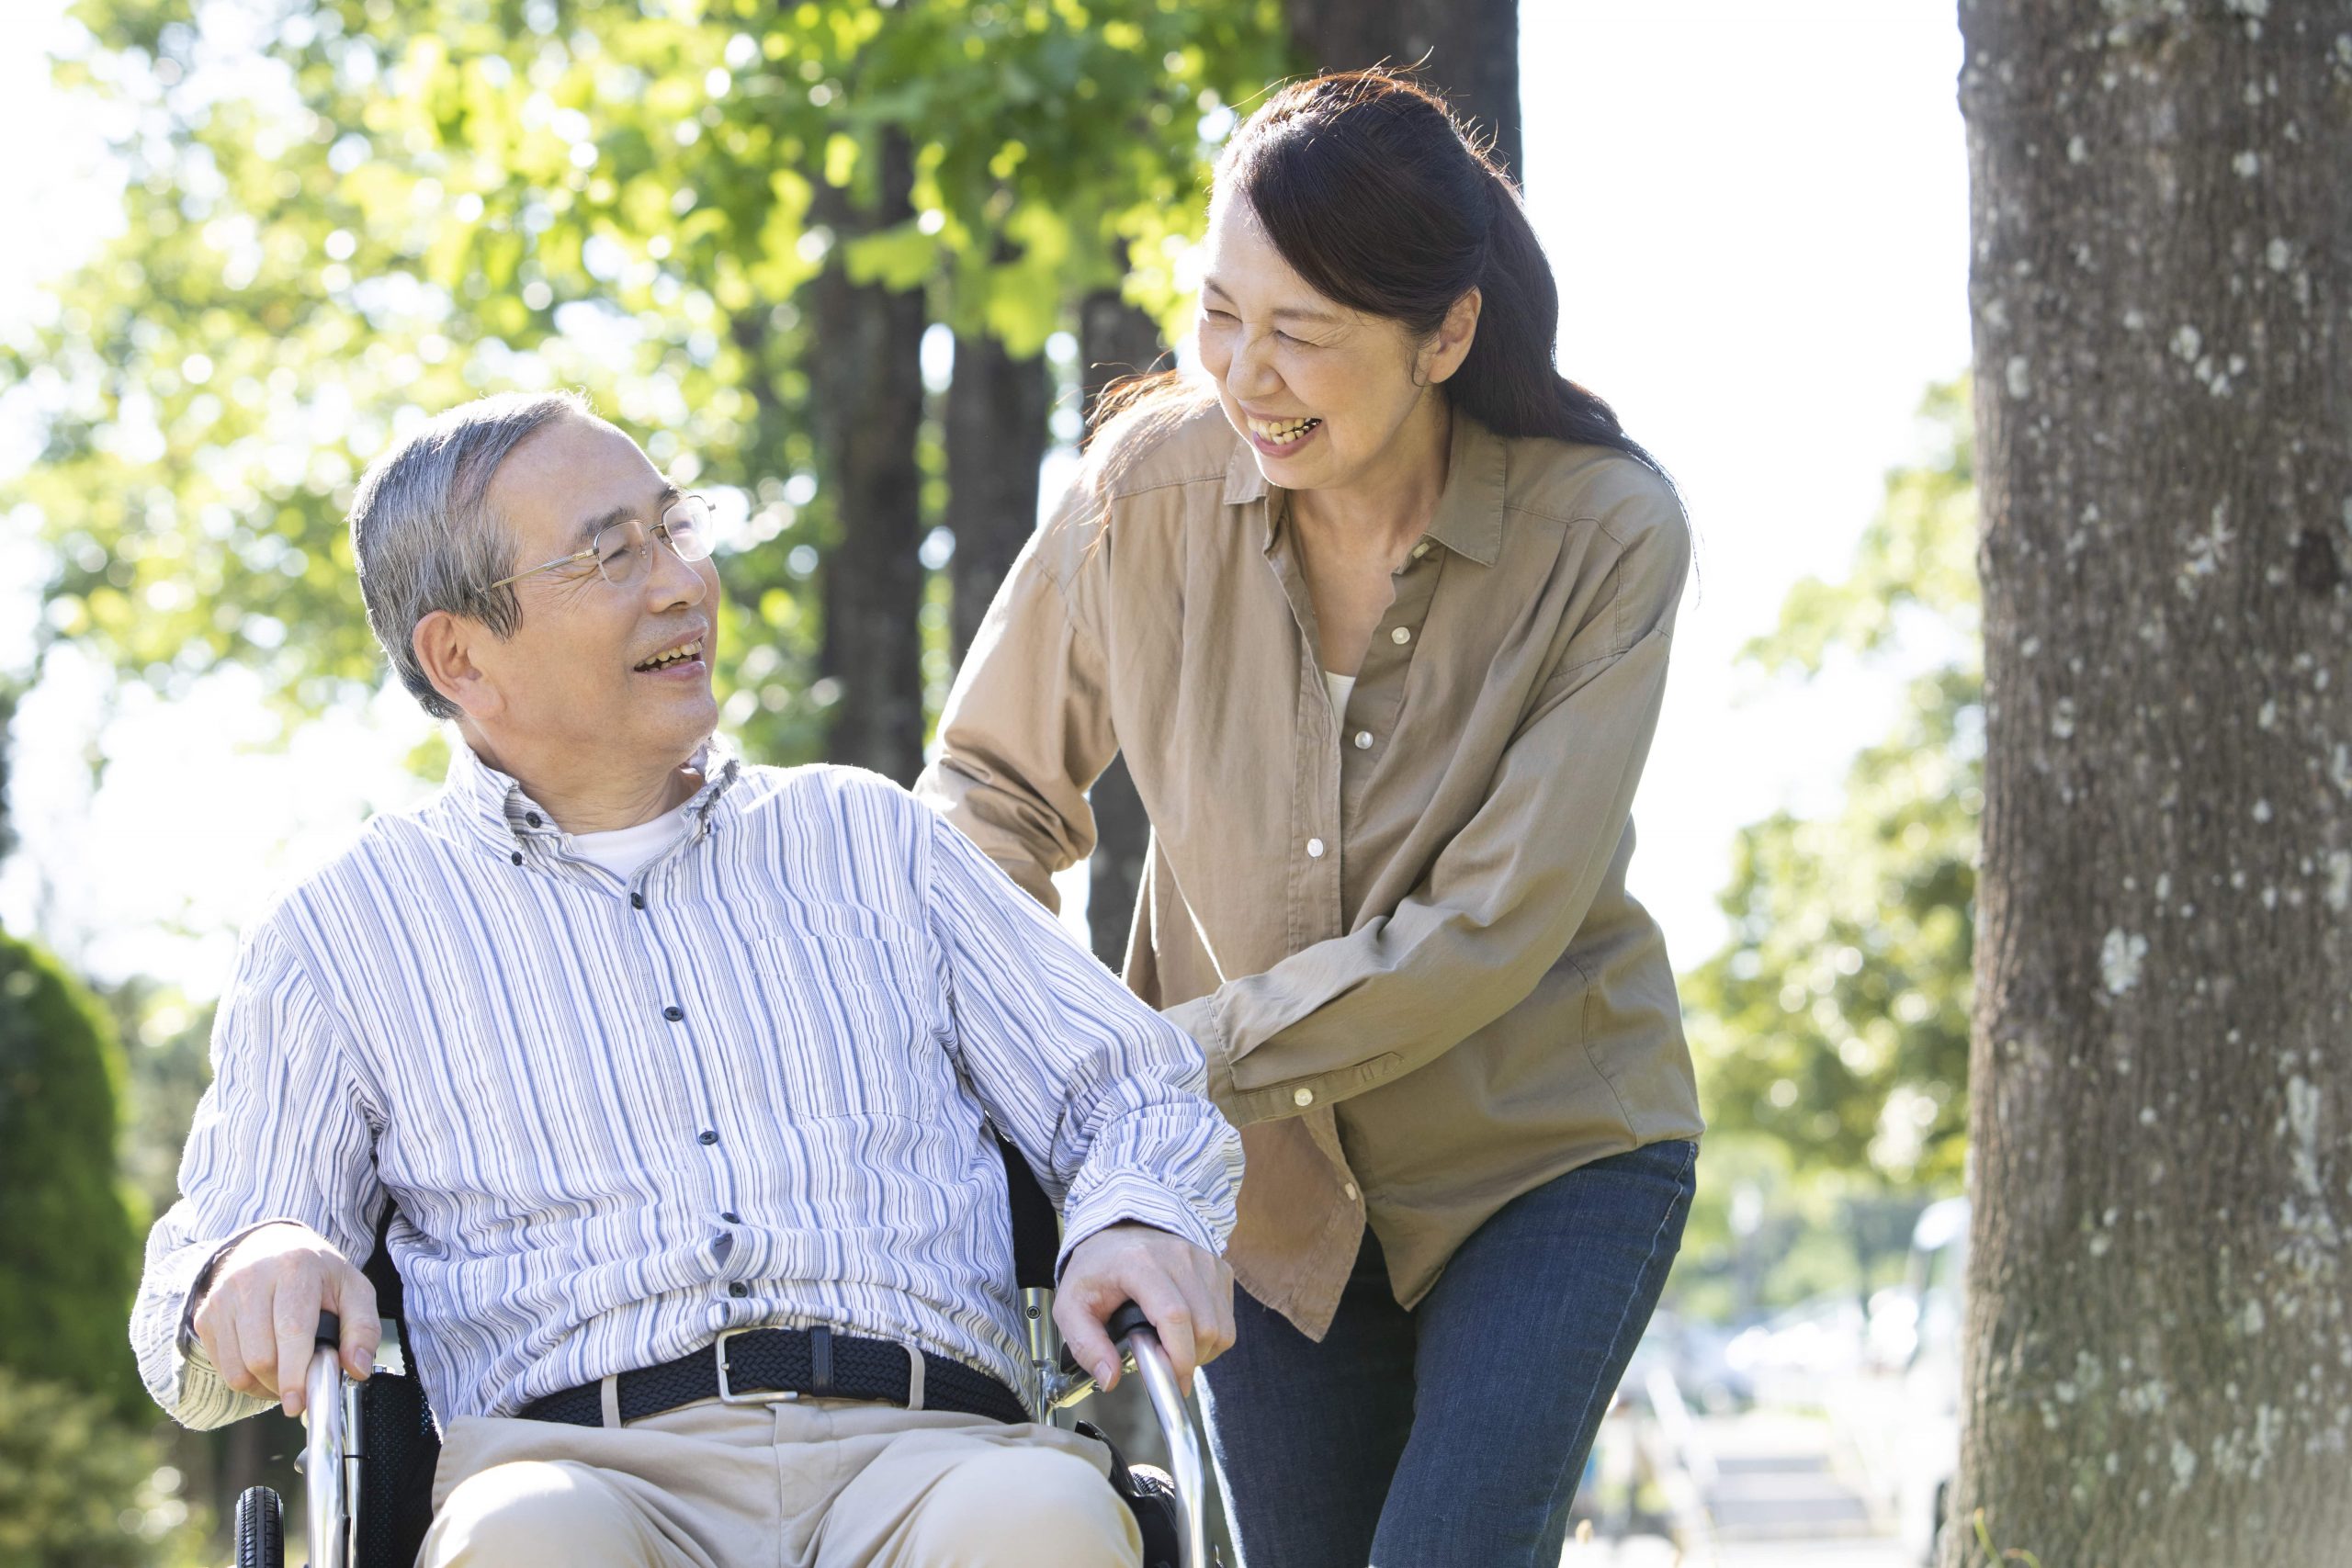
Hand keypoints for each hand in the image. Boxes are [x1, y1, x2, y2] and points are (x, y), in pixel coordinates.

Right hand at [189, 1221, 377, 1416]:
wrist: (269, 1247)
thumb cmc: (316, 1275)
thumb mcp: (353, 1290)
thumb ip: (363, 1329)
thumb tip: (358, 1369)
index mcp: (295, 1268)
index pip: (290, 1330)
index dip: (294, 1372)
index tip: (299, 1403)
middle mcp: (251, 1280)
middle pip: (260, 1356)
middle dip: (284, 1382)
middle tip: (304, 1383)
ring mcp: (222, 1299)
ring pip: (238, 1368)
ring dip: (264, 1385)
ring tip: (287, 1373)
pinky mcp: (205, 1316)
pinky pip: (222, 1367)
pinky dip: (246, 1379)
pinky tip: (265, 1366)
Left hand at [1054, 1222, 1234, 1396]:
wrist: (1118, 1230)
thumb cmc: (1097, 1268)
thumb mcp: (1071, 1307)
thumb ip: (1086, 1345)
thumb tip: (1110, 1379)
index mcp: (1140, 1263)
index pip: (1174, 1316)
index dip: (1178, 1357)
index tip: (1170, 1380)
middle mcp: (1178, 1256)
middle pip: (1205, 1327)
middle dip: (1189, 1361)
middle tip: (1164, 1364)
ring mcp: (1203, 1260)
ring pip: (1222, 1327)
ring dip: (1203, 1352)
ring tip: (1174, 1348)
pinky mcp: (1218, 1267)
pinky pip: (1228, 1318)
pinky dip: (1212, 1336)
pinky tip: (1187, 1331)